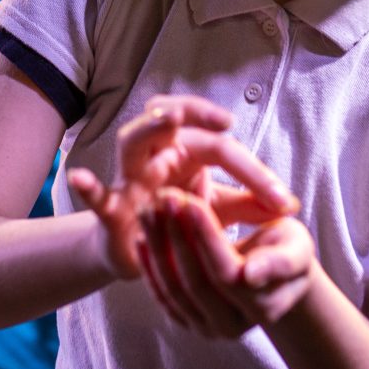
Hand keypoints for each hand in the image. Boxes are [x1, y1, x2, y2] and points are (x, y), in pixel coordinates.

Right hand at [66, 94, 298, 280]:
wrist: (139, 254)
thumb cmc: (178, 219)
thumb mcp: (218, 212)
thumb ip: (250, 205)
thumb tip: (290, 206)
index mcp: (187, 153)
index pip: (221, 146)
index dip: (255, 172)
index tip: (283, 200)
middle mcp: (157, 156)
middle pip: (172, 121)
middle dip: (197, 114)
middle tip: (226, 122)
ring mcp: (131, 179)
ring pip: (132, 140)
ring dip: (150, 127)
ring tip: (168, 119)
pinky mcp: (112, 208)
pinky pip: (97, 194)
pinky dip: (88, 186)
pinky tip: (78, 177)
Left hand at [140, 188, 316, 336]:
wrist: (272, 277)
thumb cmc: (286, 250)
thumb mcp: (295, 247)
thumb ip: (280, 260)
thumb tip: (250, 275)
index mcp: (263, 306)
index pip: (226, 271)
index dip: (206, 237)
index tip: (189, 201)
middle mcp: (233, 326)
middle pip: (195, 282)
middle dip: (176, 237)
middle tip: (163, 197)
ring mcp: (206, 328)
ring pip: (173, 289)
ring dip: (158, 247)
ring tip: (149, 208)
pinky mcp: (186, 322)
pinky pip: (161, 295)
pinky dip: (149, 266)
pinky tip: (142, 235)